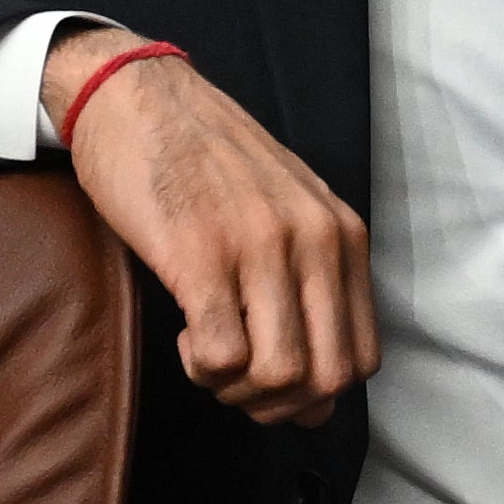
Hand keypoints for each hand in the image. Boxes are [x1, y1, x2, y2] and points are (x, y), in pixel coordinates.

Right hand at [47, 25, 375, 424]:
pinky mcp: (201, 255)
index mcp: (344, 237)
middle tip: (234, 382)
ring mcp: (261, 248)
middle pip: (328, 377)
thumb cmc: (207, 163)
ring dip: (236, 389)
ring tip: (207, 357)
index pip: (364, 358)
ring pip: (279, 374)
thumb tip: (318, 389)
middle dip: (278, 405)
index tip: (271, 380)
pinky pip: (222, 354)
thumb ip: (313, 281)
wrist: (139, 98)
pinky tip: (183, 336)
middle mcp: (316, 243)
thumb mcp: (289, 211)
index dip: (317, 395)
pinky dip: (202, 368)